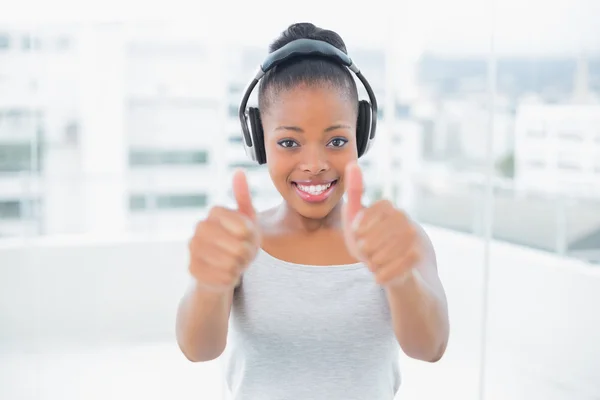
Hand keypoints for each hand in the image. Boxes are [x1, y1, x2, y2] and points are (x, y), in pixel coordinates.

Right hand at [188, 169, 260, 291]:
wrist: (222, 267)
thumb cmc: (238, 240)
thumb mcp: (247, 218)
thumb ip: (243, 196)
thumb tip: (239, 171)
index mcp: (215, 211)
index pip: (245, 227)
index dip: (251, 237)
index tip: (246, 236)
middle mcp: (200, 227)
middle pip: (239, 247)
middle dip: (246, 254)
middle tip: (241, 253)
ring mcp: (193, 248)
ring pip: (231, 264)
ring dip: (239, 266)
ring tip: (233, 262)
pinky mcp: (192, 268)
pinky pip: (223, 278)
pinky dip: (230, 278)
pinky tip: (224, 273)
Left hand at [342, 162, 421, 287]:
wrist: (396, 271)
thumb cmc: (371, 242)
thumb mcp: (356, 218)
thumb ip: (355, 191)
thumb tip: (352, 162)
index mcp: (389, 208)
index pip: (370, 213)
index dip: (361, 227)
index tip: (357, 235)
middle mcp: (404, 219)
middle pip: (374, 236)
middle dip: (366, 248)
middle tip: (366, 254)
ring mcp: (413, 237)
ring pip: (383, 253)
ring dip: (374, 262)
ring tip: (374, 263)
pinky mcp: (418, 256)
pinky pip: (394, 267)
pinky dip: (383, 275)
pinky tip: (380, 276)